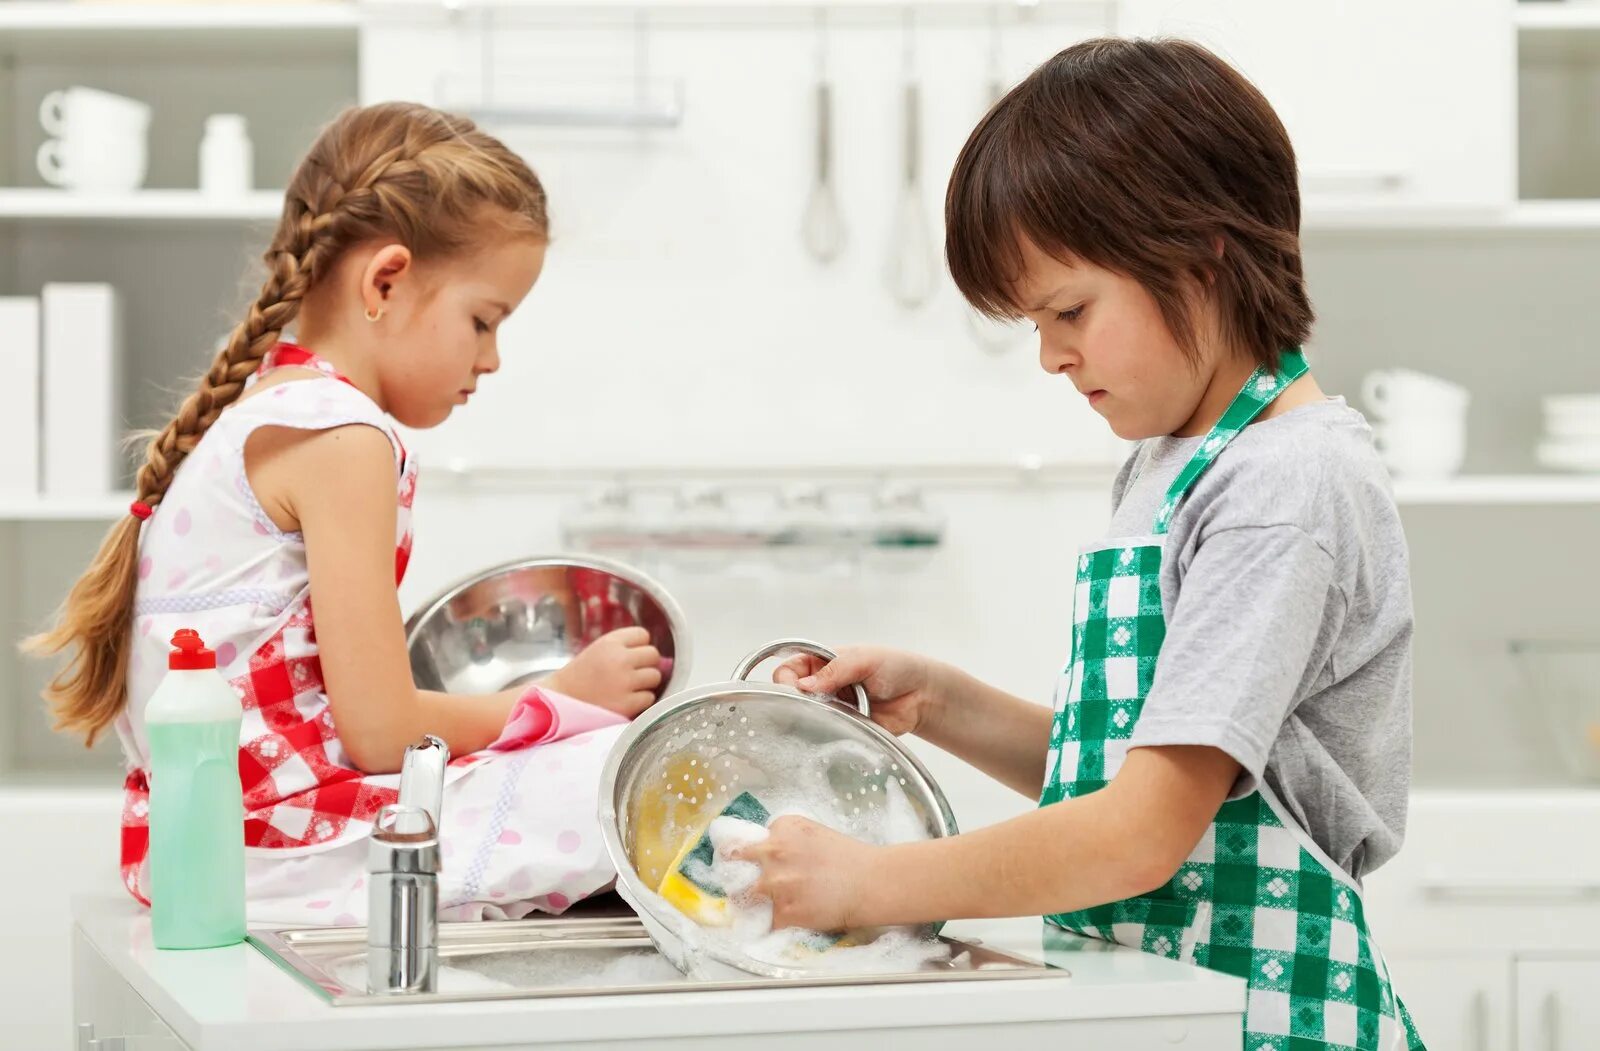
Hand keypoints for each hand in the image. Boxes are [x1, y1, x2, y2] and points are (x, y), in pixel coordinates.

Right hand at [544, 627, 661, 718]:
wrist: (558, 702)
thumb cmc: (580, 676)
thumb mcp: (598, 650)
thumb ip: (624, 647)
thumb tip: (659, 656)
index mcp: (610, 642)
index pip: (643, 635)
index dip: (638, 646)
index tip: (629, 656)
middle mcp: (619, 659)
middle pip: (653, 655)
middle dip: (646, 664)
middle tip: (632, 673)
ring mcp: (625, 682)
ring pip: (655, 676)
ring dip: (645, 683)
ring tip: (628, 687)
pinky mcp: (627, 704)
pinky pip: (649, 697)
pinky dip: (641, 700)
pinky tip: (625, 700)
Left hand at [731, 815, 881, 931]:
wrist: (870, 882)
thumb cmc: (848, 857)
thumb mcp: (812, 831)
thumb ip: (784, 837)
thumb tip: (763, 848)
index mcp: (781, 829)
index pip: (747, 840)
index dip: (748, 854)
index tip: (745, 862)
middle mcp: (773, 853)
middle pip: (734, 863)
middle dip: (735, 872)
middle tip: (738, 881)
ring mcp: (776, 884)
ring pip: (745, 895)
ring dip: (751, 900)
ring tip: (759, 905)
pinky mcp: (784, 912)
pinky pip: (767, 920)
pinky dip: (774, 922)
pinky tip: (787, 918)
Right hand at [773, 646, 946, 736]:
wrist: (921, 695)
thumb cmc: (895, 666)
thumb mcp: (863, 659)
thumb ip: (834, 670)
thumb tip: (804, 686)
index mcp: (820, 663)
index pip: (787, 671)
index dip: (786, 681)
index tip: (796, 691)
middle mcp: (820, 687)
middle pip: (791, 698)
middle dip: (796, 704)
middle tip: (813, 708)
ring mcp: (830, 710)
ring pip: (805, 720)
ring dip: (814, 721)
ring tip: (830, 720)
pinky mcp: (841, 730)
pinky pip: (826, 737)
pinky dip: (828, 736)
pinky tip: (836, 733)